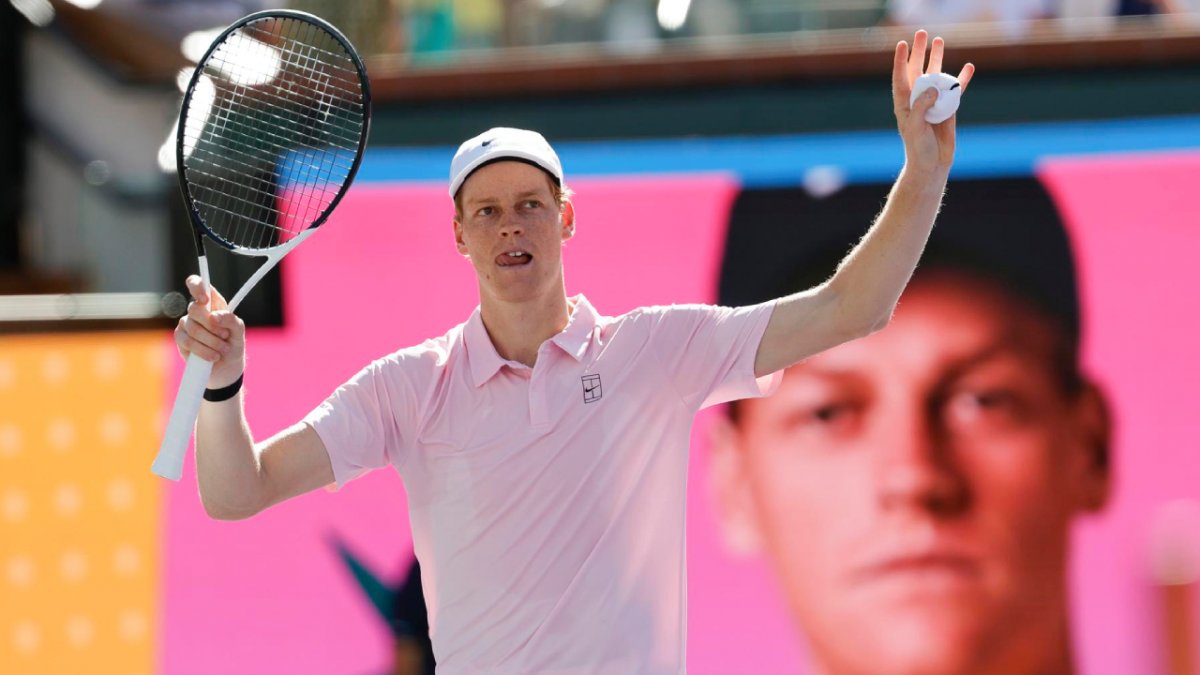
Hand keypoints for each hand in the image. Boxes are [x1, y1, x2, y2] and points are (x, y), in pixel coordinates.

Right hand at [174, 275, 245, 387]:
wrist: (226, 368)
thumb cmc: (233, 345)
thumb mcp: (239, 332)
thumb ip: (231, 320)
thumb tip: (214, 316)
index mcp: (212, 302)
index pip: (198, 284)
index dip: (197, 287)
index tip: (204, 299)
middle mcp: (197, 311)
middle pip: (194, 309)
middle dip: (212, 326)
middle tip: (225, 336)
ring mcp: (186, 324)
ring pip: (192, 327)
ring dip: (211, 341)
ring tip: (223, 350)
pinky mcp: (181, 339)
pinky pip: (187, 341)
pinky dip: (203, 350)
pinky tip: (213, 356)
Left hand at [893, 30, 974, 174]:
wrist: (932, 163)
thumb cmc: (918, 148)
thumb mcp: (915, 128)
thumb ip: (921, 107)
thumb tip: (934, 88)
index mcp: (904, 103)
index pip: (901, 77)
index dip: (901, 61)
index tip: (902, 44)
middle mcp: (917, 99)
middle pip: (918, 70)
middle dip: (920, 52)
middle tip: (922, 34)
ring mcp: (933, 102)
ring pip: (936, 75)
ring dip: (938, 58)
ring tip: (939, 40)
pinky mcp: (948, 107)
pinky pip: (956, 89)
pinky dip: (962, 79)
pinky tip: (969, 66)